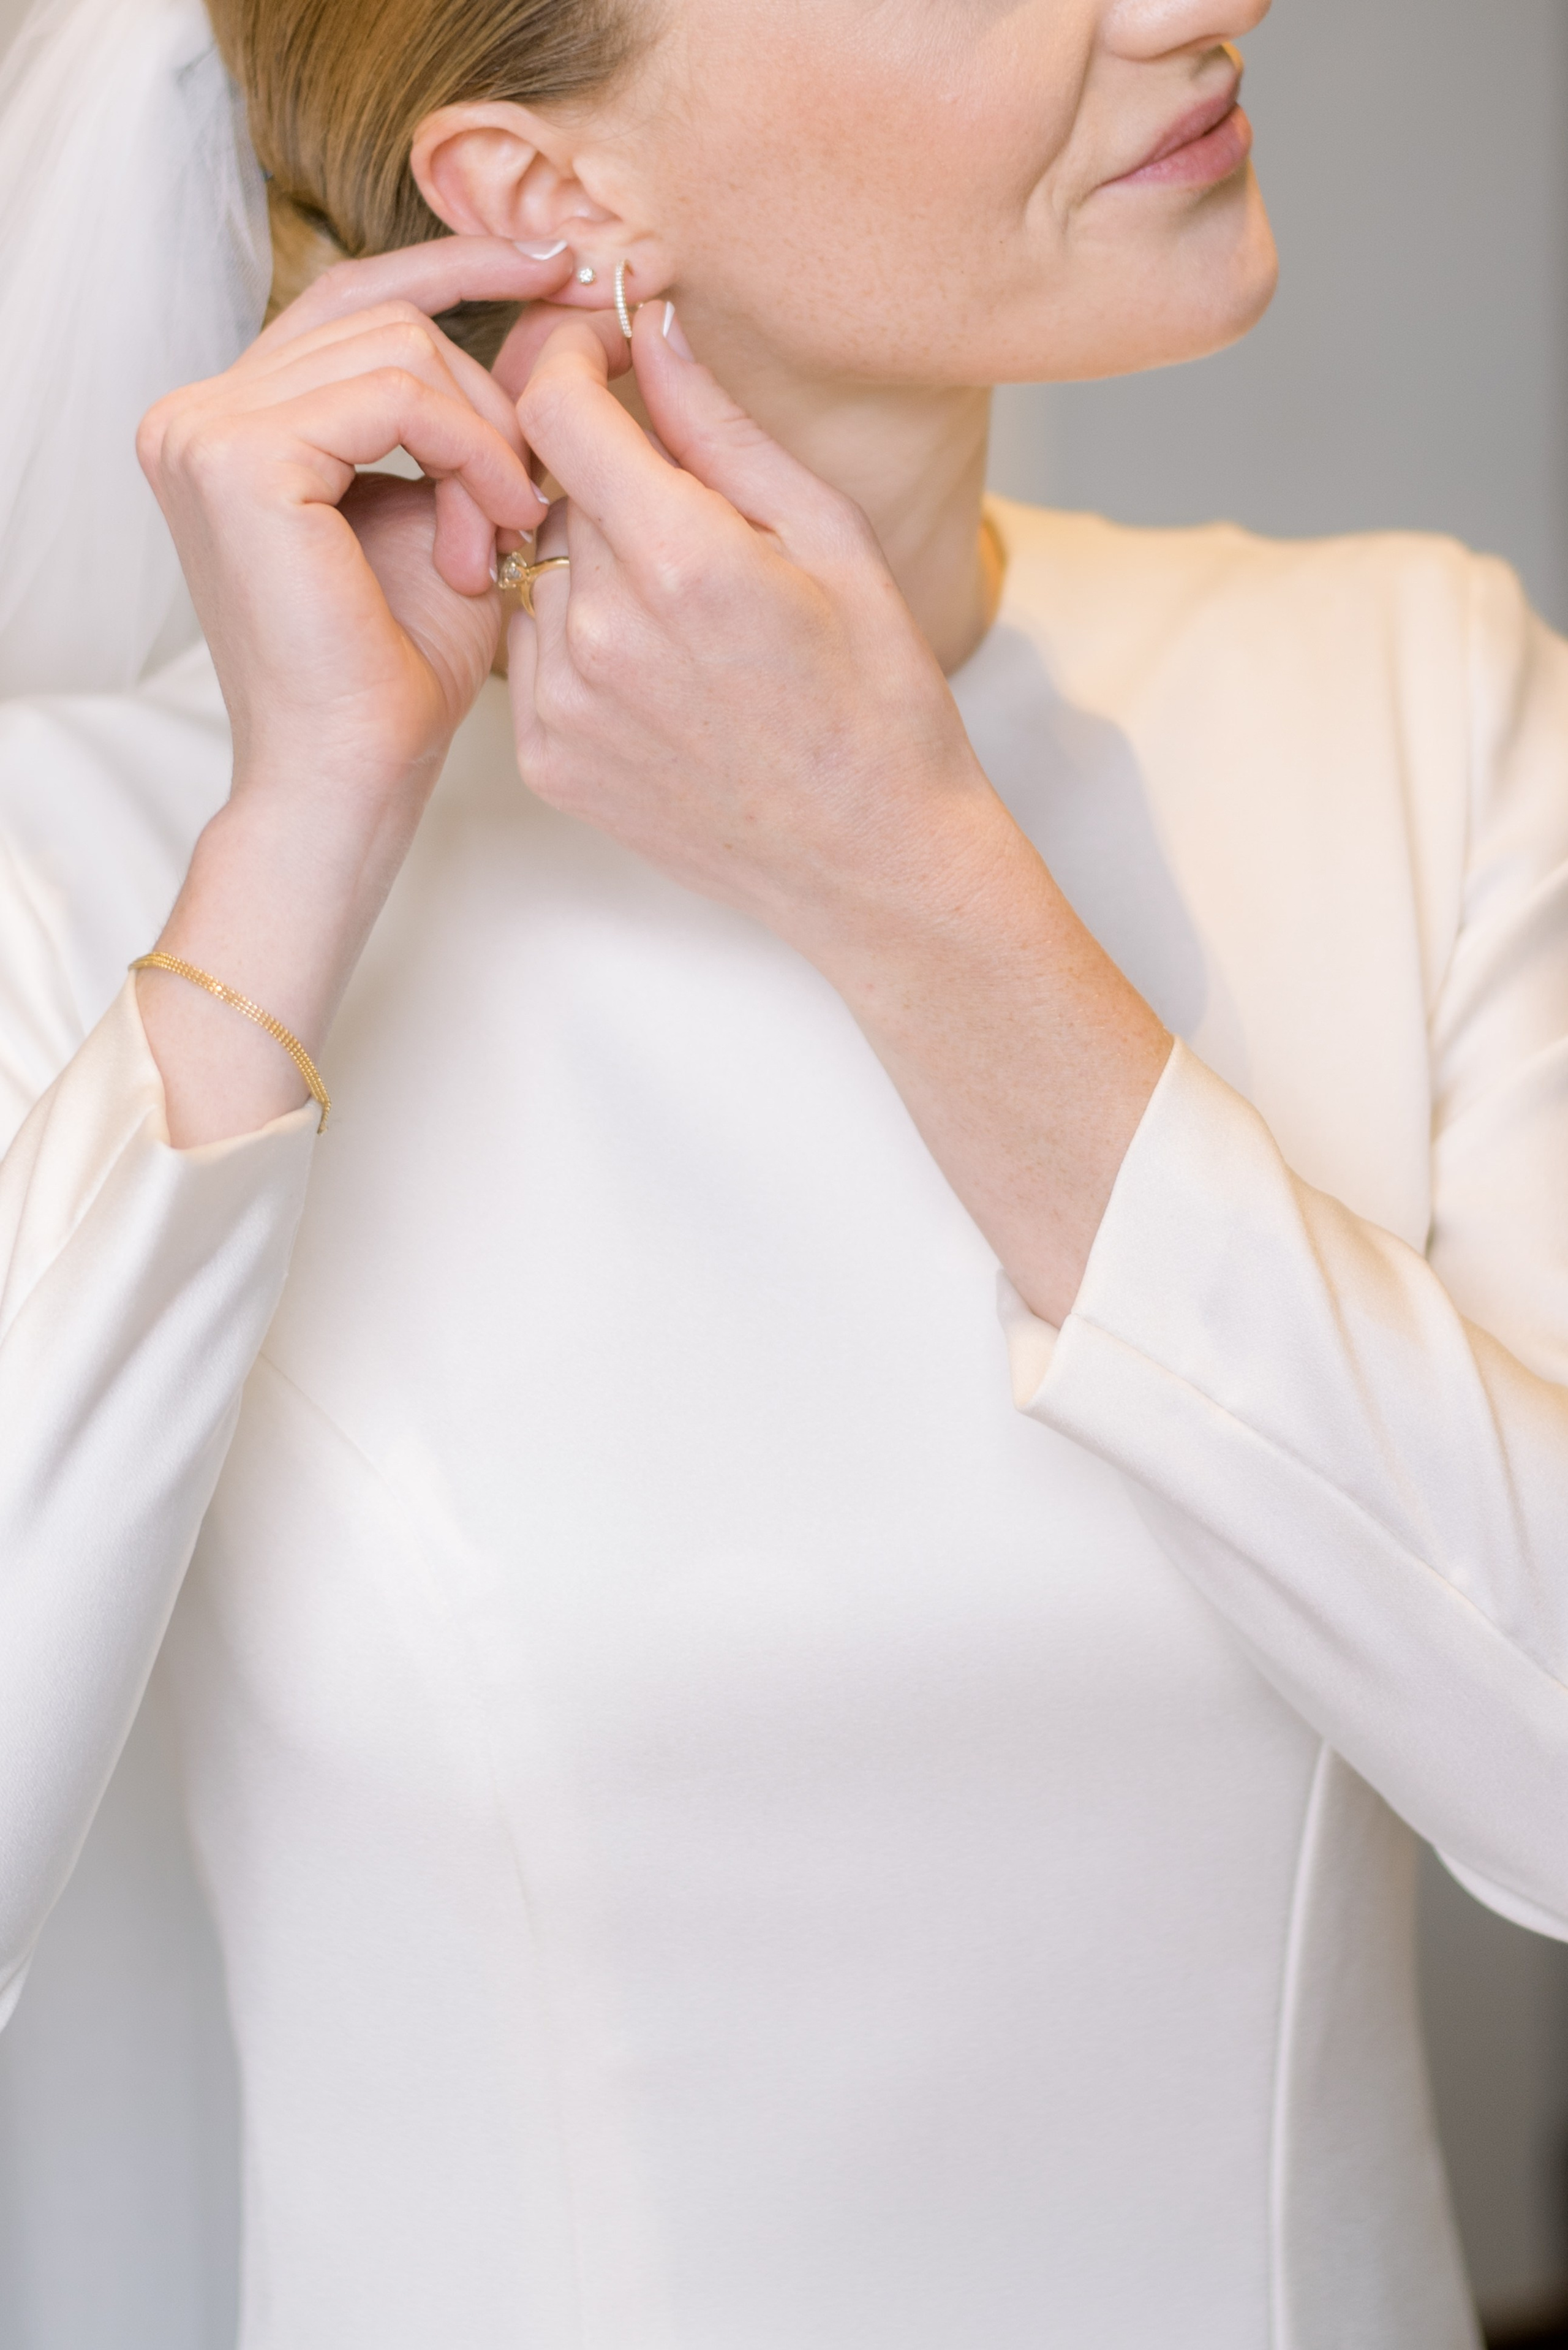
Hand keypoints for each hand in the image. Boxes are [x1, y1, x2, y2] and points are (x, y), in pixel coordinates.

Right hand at [138, 237, 575, 801]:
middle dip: (484, 402)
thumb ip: (459, 421)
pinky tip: (486, 532)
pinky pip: (397, 395)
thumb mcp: (440, 512)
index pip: (352, 301)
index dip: (458, 267)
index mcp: (231, 422)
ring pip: (400, 350)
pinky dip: (467, 455)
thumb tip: (542, 313)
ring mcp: (203, 428)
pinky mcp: (237, 457)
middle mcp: (196, 411)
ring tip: (496, 539)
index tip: (561, 264)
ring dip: (481, 442)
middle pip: (384, 318)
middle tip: (522, 506)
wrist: (354, 776)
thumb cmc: (400, 674)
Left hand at [509, 311, 994, 958]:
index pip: (555, 409)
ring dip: (588, 554)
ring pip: (532, 564)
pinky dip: (575, 631)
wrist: (872, 864)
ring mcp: (562, 705)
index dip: (568, 357)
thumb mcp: (833, 538)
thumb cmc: (878, 700)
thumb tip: (653, 331)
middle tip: (686, 509)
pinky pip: (528, 647)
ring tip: (681, 606)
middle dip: (603, 468)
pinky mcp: (546, 758)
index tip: (598, 350)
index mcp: (683, 562)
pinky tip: (657, 666)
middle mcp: (602, 634)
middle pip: (547, 485)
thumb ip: (724, 431)